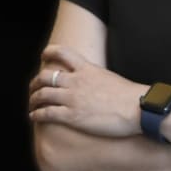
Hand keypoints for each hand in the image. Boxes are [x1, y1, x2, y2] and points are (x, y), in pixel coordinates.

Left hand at [28, 45, 146, 138]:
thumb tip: (95, 83)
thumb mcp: (110, 79)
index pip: (62, 53)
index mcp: (87, 69)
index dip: (49, 52)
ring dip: (33, 99)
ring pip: (42, 94)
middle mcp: (76, 81)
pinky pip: (47, 113)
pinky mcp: (72, 116)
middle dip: (35, 82)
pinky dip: (37, 114)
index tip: (43, 56)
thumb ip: (97, 78)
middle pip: (45, 76)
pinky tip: (34, 117)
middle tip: (33, 88)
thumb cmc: (130, 97)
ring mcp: (72, 98)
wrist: (138, 109)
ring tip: (32, 104)